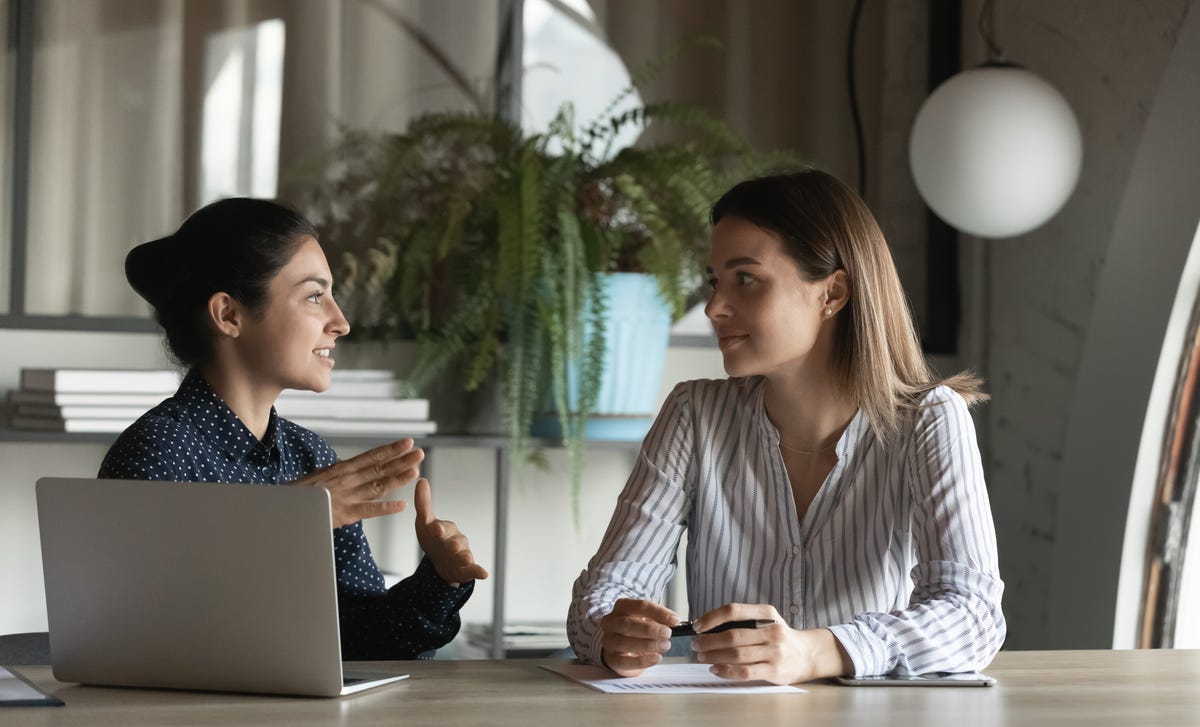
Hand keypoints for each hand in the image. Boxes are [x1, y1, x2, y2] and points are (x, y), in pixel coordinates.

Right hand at [291, 438, 423, 527]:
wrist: (283, 508)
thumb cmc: (301, 494)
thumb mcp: (322, 477)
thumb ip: (341, 473)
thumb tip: (355, 467)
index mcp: (342, 469)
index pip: (371, 456)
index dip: (391, 449)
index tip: (408, 442)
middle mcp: (347, 479)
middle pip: (380, 468)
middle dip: (402, 460)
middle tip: (420, 453)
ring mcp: (347, 495)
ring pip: (378, 486)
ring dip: (398, 478)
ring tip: (415, 471)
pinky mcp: (345, 513)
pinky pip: (369, 510)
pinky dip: (386, 508)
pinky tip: (401, 505)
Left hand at [413, 478, 488, 585]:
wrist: (440, 561)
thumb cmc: (433, 538)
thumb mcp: (424, 523)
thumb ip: (423, 503)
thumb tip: (421, 479)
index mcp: (445, 529)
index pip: (443, 527)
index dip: (440, 528)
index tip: (436, 529)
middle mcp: (456, 540)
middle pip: (456, 541)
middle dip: (453, 543)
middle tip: (452, 545)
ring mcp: (463, 554)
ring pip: (465, 554)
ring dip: (465, 556)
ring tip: (466, 558)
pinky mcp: (467, 568)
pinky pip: (474, 569)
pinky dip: (479, 571)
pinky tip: (484, 573)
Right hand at [599, 598, 677, 675]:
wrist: (621, 648)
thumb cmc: (636, 630)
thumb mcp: (648, 619)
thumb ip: (659, 619)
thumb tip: (673, 621)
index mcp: (622, 607)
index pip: (640, 606)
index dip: (659, 613)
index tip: (674, 620)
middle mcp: (611, 622)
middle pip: (627, 623)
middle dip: (650, 629)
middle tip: (667, 633)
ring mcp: (608, 641)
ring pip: (624, 642)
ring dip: (647, 644)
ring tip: (664, 646)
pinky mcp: (611, 659)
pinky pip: (624, 661)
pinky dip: (642, 661)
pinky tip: (655, 658)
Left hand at [691, 603, 852, 684]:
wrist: (807, 654)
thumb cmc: (780, 636)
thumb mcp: (767, 619)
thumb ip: (744, 620)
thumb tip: (708, 625)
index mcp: (767, 613)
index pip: (734, 610)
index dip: (712, 617)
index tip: (698, 625)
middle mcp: (772, 631)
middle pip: (732, 635)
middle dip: (708, 640)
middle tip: (695, 644)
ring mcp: (774, 652)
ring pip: (736, 654)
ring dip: (713, 656)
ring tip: (701, 656)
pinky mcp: (774, 670)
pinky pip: (745, 672)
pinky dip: (726, 671)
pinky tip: (715, 669)